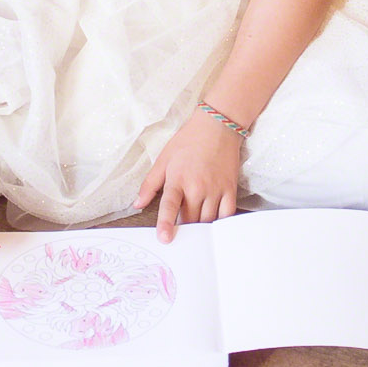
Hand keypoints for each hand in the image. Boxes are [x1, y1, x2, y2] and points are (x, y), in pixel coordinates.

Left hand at [134, 110, 244, 242]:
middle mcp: (197, 187)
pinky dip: (219, 222)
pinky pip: (226, 214)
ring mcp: (215, 189)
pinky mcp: (229, 189)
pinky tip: (213, 224)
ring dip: (200, 227)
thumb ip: (149, 184)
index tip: (164, 239)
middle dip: (183, 228)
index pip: (170, 206)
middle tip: (179, 232)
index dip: (166, 224)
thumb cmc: (188, 141)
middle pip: (190, 219)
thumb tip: (138, 204)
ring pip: (207, 220)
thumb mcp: (163, 159)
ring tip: (194, 228)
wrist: (217, 127)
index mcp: (178, 179)